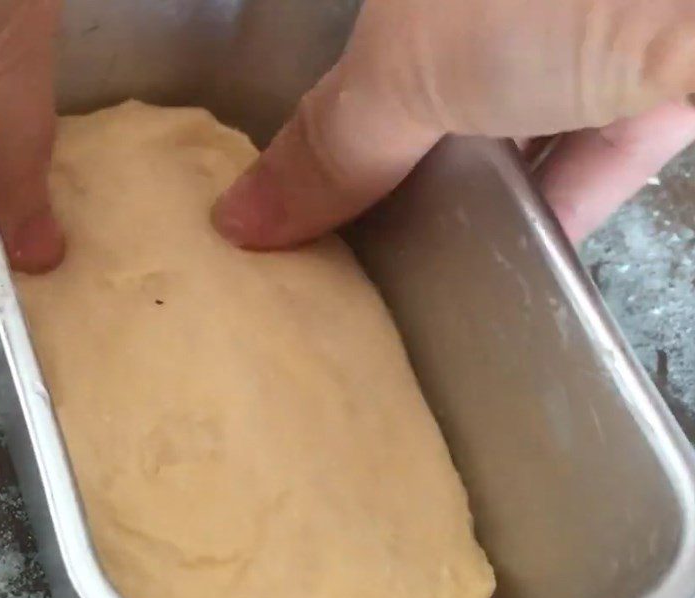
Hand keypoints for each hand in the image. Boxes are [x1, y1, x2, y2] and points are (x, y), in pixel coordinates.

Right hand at [213, 0, 694, 248]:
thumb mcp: (408, 71)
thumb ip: (330, 150)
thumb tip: (237, 221)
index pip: (363, 60)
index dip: (329, 126)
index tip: (300, 200)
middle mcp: (510, 0)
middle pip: (440, 97)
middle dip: (401, 174)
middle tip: (355, 254)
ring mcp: (593, 30)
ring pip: (519, 130)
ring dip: (479, 203)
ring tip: (422, 277)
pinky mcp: (664, 81)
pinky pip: (593, 159)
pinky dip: (554, 214)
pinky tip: (510, 273)